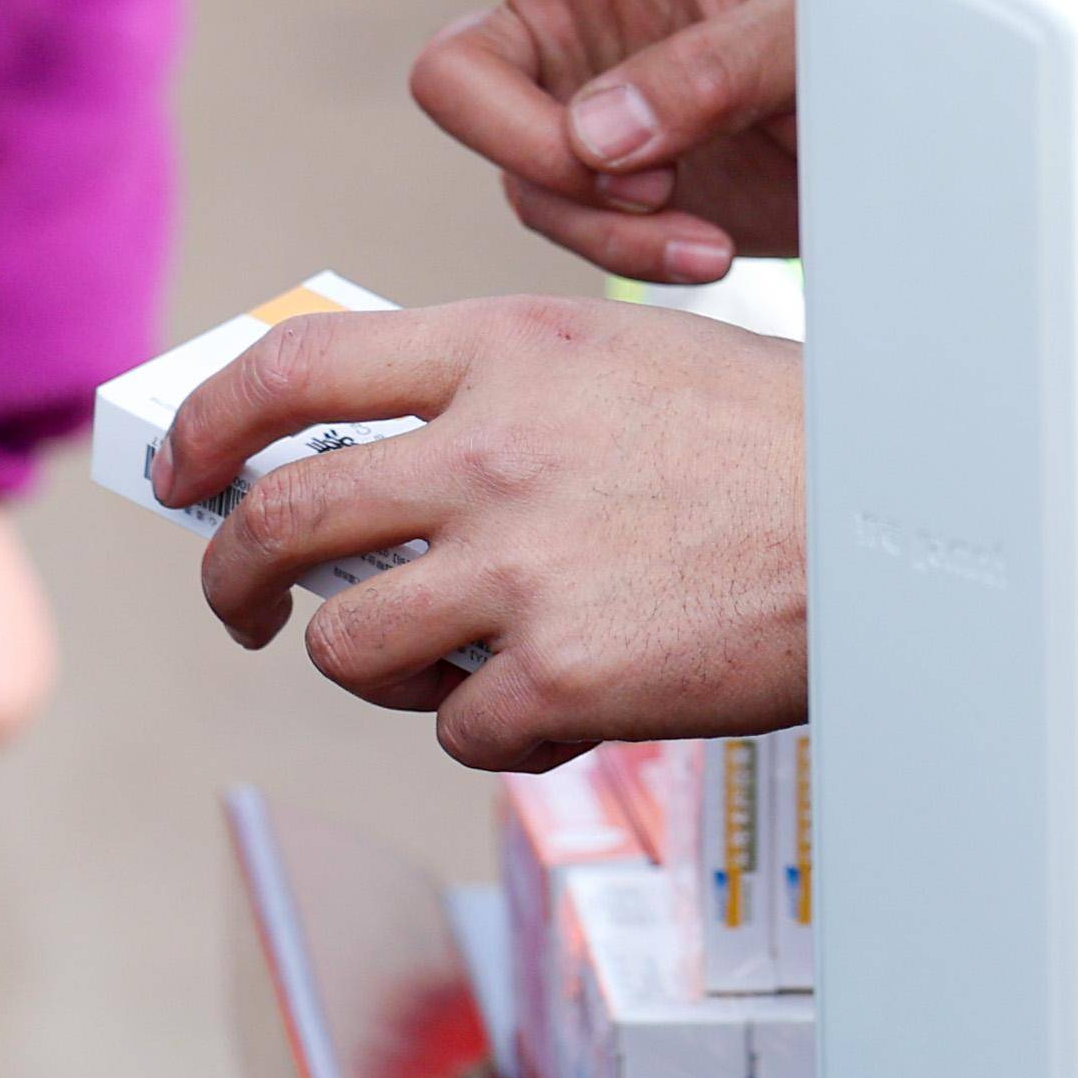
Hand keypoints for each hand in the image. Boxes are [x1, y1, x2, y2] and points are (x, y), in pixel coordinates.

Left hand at [157, 297, 801, 767]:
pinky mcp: (562, 676)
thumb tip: (364, 451)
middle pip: (281, 517)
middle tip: (238, 602)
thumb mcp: (609, 356)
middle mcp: (489, 450)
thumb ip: (487, 388)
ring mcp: (518, 568)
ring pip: (344, 641)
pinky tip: (544, 700)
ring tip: (428, 659)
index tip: (184, 471)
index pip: (290, 369)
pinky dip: (481, 728)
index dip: (206, 426)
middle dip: (228, 573)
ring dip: (363, 661)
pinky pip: (455, 729)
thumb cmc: (759, 434)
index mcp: (500, 348)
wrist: (892, 510)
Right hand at [228, 0, 849, 279]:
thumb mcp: (827, 21)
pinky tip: (699, 248)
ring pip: (465, 93)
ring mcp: (558, 55)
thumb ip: (721, 63)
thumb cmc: (872, 33)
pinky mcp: (565, 157)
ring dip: (555, 160)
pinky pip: (537, 199)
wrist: (897, 147)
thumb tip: (597, 135)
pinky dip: (609, 236)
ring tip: (673, 193)